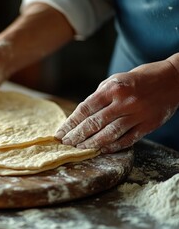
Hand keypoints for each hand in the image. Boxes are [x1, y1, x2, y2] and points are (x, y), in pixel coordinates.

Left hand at [55, 59, 178, 152]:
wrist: (174, 78)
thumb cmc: (140, 78)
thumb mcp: (116, 79)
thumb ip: (100, 96)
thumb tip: (83, 114)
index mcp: (113, 88)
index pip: (85, 109)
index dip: (71, 123)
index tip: (60, 132)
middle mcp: (124, 102)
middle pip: (94, 123)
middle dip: (77, 135)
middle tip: (65, 144)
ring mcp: (137, 114)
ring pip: (109, 134)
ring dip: (91, 143)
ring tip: (79, 149)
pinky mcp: (148, 125)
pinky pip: (127, 140)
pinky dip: (112, 146)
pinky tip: (101, 150)